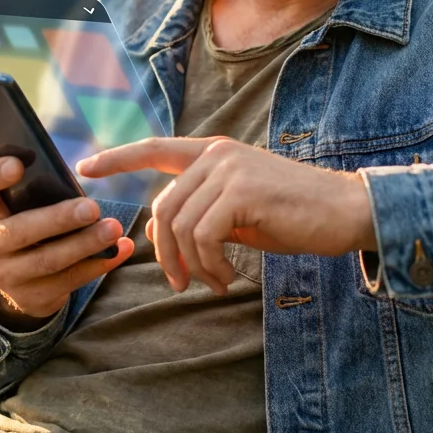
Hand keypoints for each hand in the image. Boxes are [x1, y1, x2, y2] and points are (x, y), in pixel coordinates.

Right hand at [0, 157, 134, 329]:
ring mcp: (5, 275)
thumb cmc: (29, 224)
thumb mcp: (20, 207)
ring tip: (113, 229)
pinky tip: (119, 251)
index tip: (19, 165)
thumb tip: (73, 176)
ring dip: (85, 244)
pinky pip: (68, 281)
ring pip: (48, 259)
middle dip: (59, 219)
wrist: (20, 279)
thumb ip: (35, 191)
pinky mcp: (30, 297)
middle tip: (93, 208)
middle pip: (19, 230)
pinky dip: (98, 264)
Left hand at [77, 137, 373, 294]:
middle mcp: (217, 154)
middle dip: (165, 252)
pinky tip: (228, 276)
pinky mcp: (242, 191)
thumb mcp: (238, 211)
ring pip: (180, 226)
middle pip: (163, 206)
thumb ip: (200, 211)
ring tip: (214, 282)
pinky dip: (209, 265)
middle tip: (181, 283)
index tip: (86, 166)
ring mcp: (229, 169)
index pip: (156, 148)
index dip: (119, 158)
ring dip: (192, 265)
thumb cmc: (294, 215)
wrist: (347, 211)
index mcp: (214, 153)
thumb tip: (157, 234)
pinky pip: (203, 237)